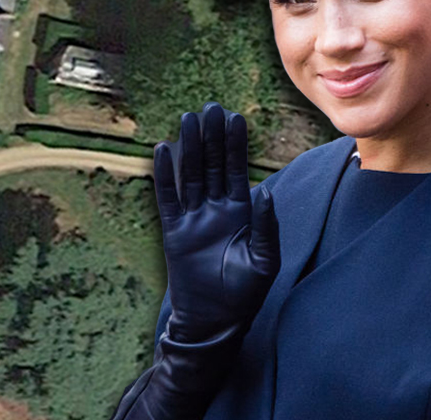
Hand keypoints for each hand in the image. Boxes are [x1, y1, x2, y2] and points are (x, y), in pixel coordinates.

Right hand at [154, 102, 279, 343]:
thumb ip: (266, 226)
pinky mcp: (175, 231)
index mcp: (241, 212)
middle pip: (212, 164)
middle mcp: (216, 209)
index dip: (236, 144)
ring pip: (191, 175)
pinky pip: (169, 198)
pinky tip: (164, 151)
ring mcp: (194, 219)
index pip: (236, 169)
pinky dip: (166, 176)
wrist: (214, 322)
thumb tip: (264, 191)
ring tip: (188, 119)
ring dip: (190, 147)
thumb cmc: (244, 294)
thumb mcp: (264, 260)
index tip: (236, 118)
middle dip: (212, 137)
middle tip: (211, 107)